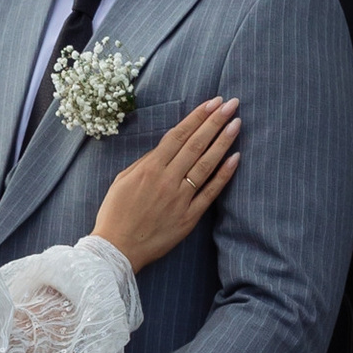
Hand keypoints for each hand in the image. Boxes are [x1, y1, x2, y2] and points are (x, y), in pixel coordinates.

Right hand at [94, 98, 241, 272]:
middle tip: (232, 104)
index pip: (179, 135)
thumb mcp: (122, 180)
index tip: (213, 102)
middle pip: (196, 145)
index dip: (198, 117)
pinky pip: (210, 193)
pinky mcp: (189, 217)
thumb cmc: (116, 213)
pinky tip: (236, 158)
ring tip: (236, 124)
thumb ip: (145, 162)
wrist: (117, 249)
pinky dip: (223, 175)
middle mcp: (167, 180)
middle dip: (215, 122)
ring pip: (206, 165)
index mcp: (149, 168)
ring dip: (223, 142)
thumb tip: (167, 146)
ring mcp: (180, 199)